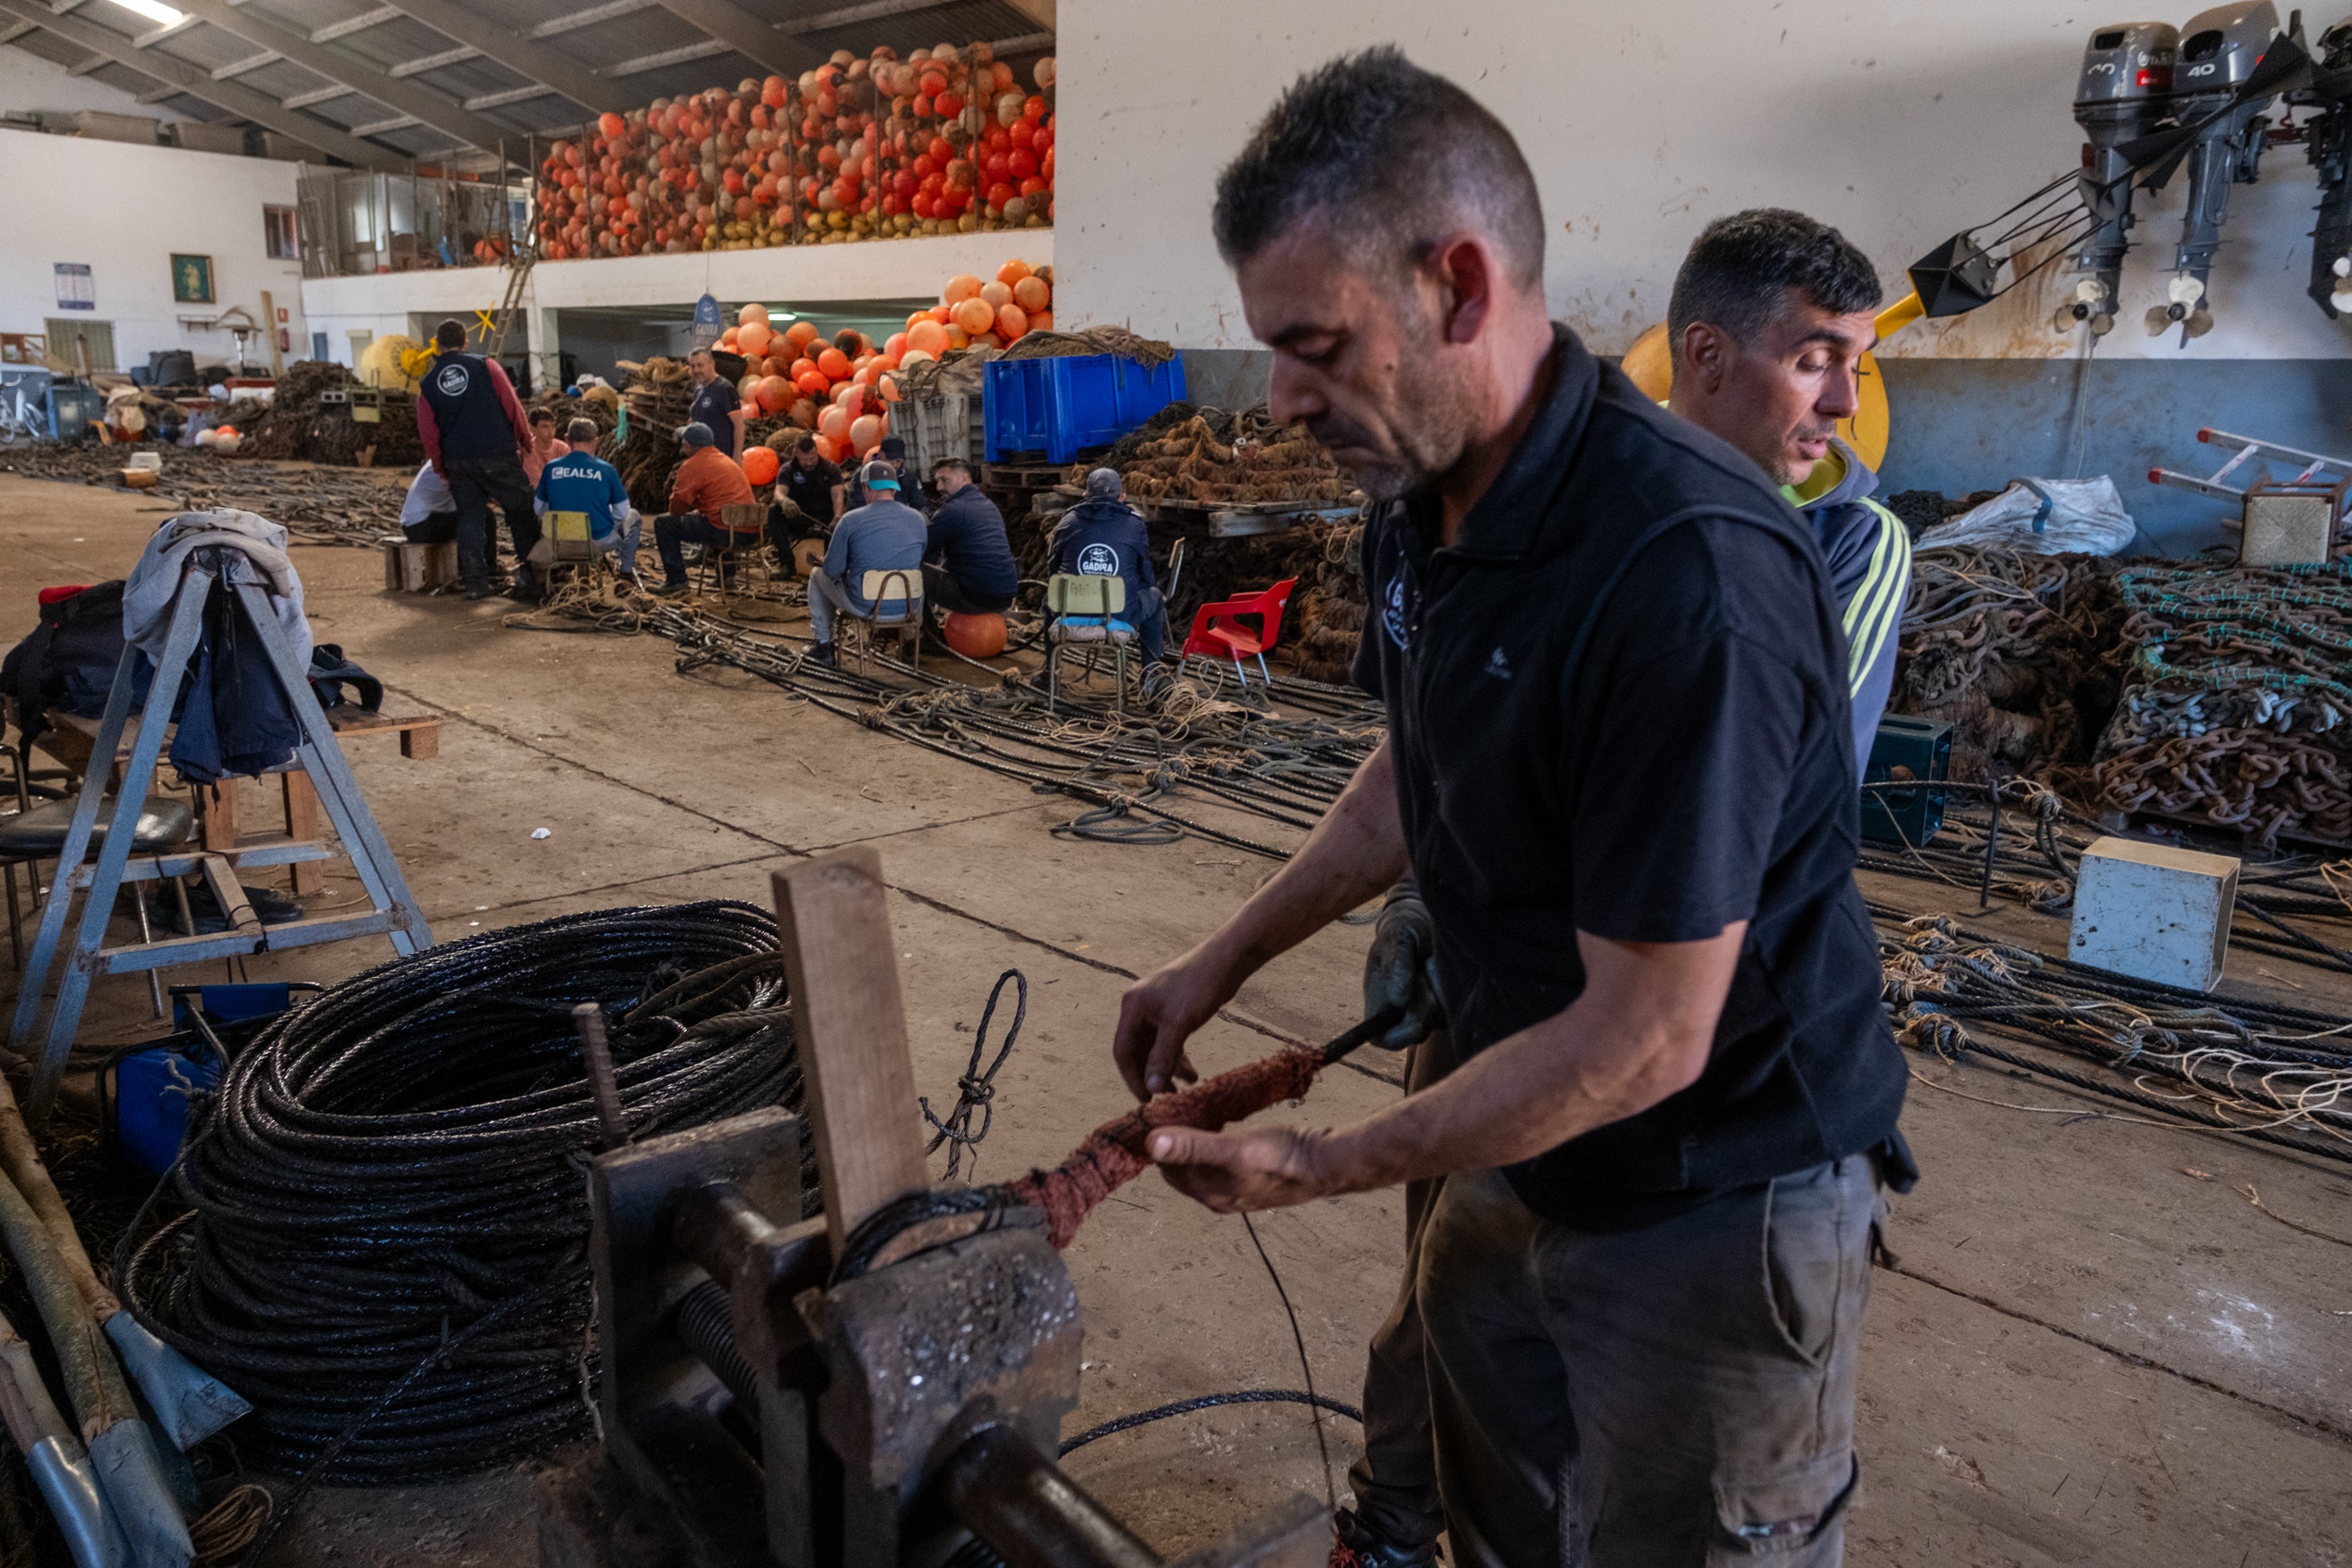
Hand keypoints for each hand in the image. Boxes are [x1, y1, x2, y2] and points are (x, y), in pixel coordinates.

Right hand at [1112, 947, 1243, 1097]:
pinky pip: (1169, 1042)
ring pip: (1155, 1048)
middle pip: (1138, 1051)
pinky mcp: (1174, 1012)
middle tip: (1164, 1098)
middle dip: (1150, 1075)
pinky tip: (1191, 1074)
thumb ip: (1162, 1057)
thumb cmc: (1199, 986)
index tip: (1147, 1100)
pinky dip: (1178, 1058)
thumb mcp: (1179, 1025)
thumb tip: (1150, 1088)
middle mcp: (1140, 1008)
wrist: (1226, 961)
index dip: (1132, 1077)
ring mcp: (1157, 1010)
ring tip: (1182, 1089)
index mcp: (1132, 1007)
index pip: (1123, 1050)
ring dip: (1166, 1069)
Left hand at [1146, 1123, 1340, 1212]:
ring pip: (1200, 1164)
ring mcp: (1235, 1188)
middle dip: (1174, 1143)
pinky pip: (1218, 1160)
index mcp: (1209, 1194)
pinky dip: (1211, 1144)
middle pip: (1182, 1168)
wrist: (1323, 1164)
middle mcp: (1218, 1196)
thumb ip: (1194, 1147)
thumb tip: (1153, 1144)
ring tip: (1193, 1115)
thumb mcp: (1234, 1149)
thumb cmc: (1280, 1158)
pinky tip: (1218, 1126)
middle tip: (1174, 1110)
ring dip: (1193, 1142)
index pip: (1167, 1169)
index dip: (1161, 1143)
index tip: (1159, 1114)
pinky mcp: (1250, 1176)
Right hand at [1362, 893, 1442, 1049]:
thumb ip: (1396, 965)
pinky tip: (1443, 969)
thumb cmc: (1403, 930)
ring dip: (1439, 992)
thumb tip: (1398, 1000)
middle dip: (1424, 1005)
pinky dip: (1452, 990)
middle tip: (1422, 971)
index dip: (1399, 1036)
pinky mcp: (1447, 1008)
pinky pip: (1455, 1010)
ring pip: (1439, 1021)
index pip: (1384, 1038)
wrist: (1427, 924)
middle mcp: (1402, 1015)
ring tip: (1431, 963)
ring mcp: (1427, 1013)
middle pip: (1418, 1031)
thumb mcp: (1397, 938)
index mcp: (1379, 1006)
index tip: (1413, 1016)